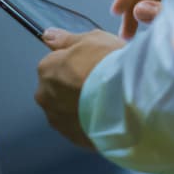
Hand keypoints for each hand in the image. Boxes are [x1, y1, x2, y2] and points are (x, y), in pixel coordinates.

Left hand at [34, 28, 123, 149]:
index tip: (89, 63)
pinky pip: (78, 127)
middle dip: (72, 85)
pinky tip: (104, 114)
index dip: (74, 62)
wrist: (126, 99)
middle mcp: (46, 96)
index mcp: (47, 69)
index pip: (53, 63)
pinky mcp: (73, 139)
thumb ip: (66, 40)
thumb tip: (48, 35)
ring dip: (79, 105)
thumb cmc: (108, 63)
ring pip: (66, 109)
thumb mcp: (90, 39)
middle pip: (56, 88)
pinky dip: (87, 121)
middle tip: (97, 80)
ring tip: (103, 99)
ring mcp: (58, 121)